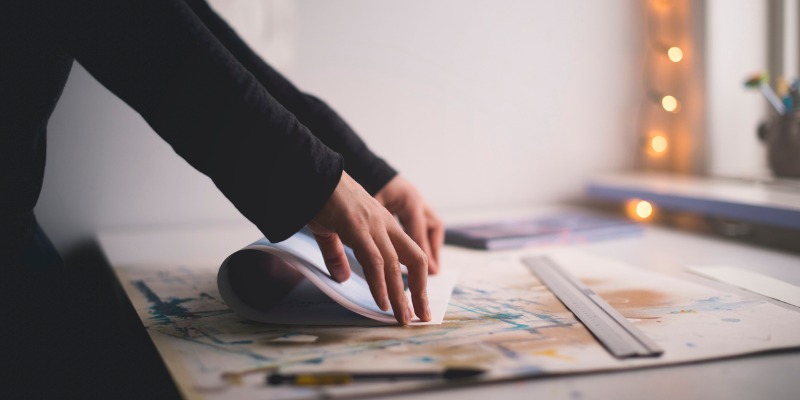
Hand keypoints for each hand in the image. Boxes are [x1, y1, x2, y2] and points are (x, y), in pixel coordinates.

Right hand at [308, 172, 430, 324]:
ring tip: (403, 318)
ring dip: (400, 295)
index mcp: (384, 224)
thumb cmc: (321, 199)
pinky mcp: (357, 228)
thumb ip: (337, 254)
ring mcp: (373, 226)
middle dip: (419, 291)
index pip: (410, 255)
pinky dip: (380, 284)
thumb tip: (343, 277)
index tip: (418, 302)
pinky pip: (374, 261)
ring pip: (395, 266)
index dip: (417, 279)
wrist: (311, 174)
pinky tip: (382, 302)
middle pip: (414, 261)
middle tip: (420, 317)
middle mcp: (385, 225)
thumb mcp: (332, 231)